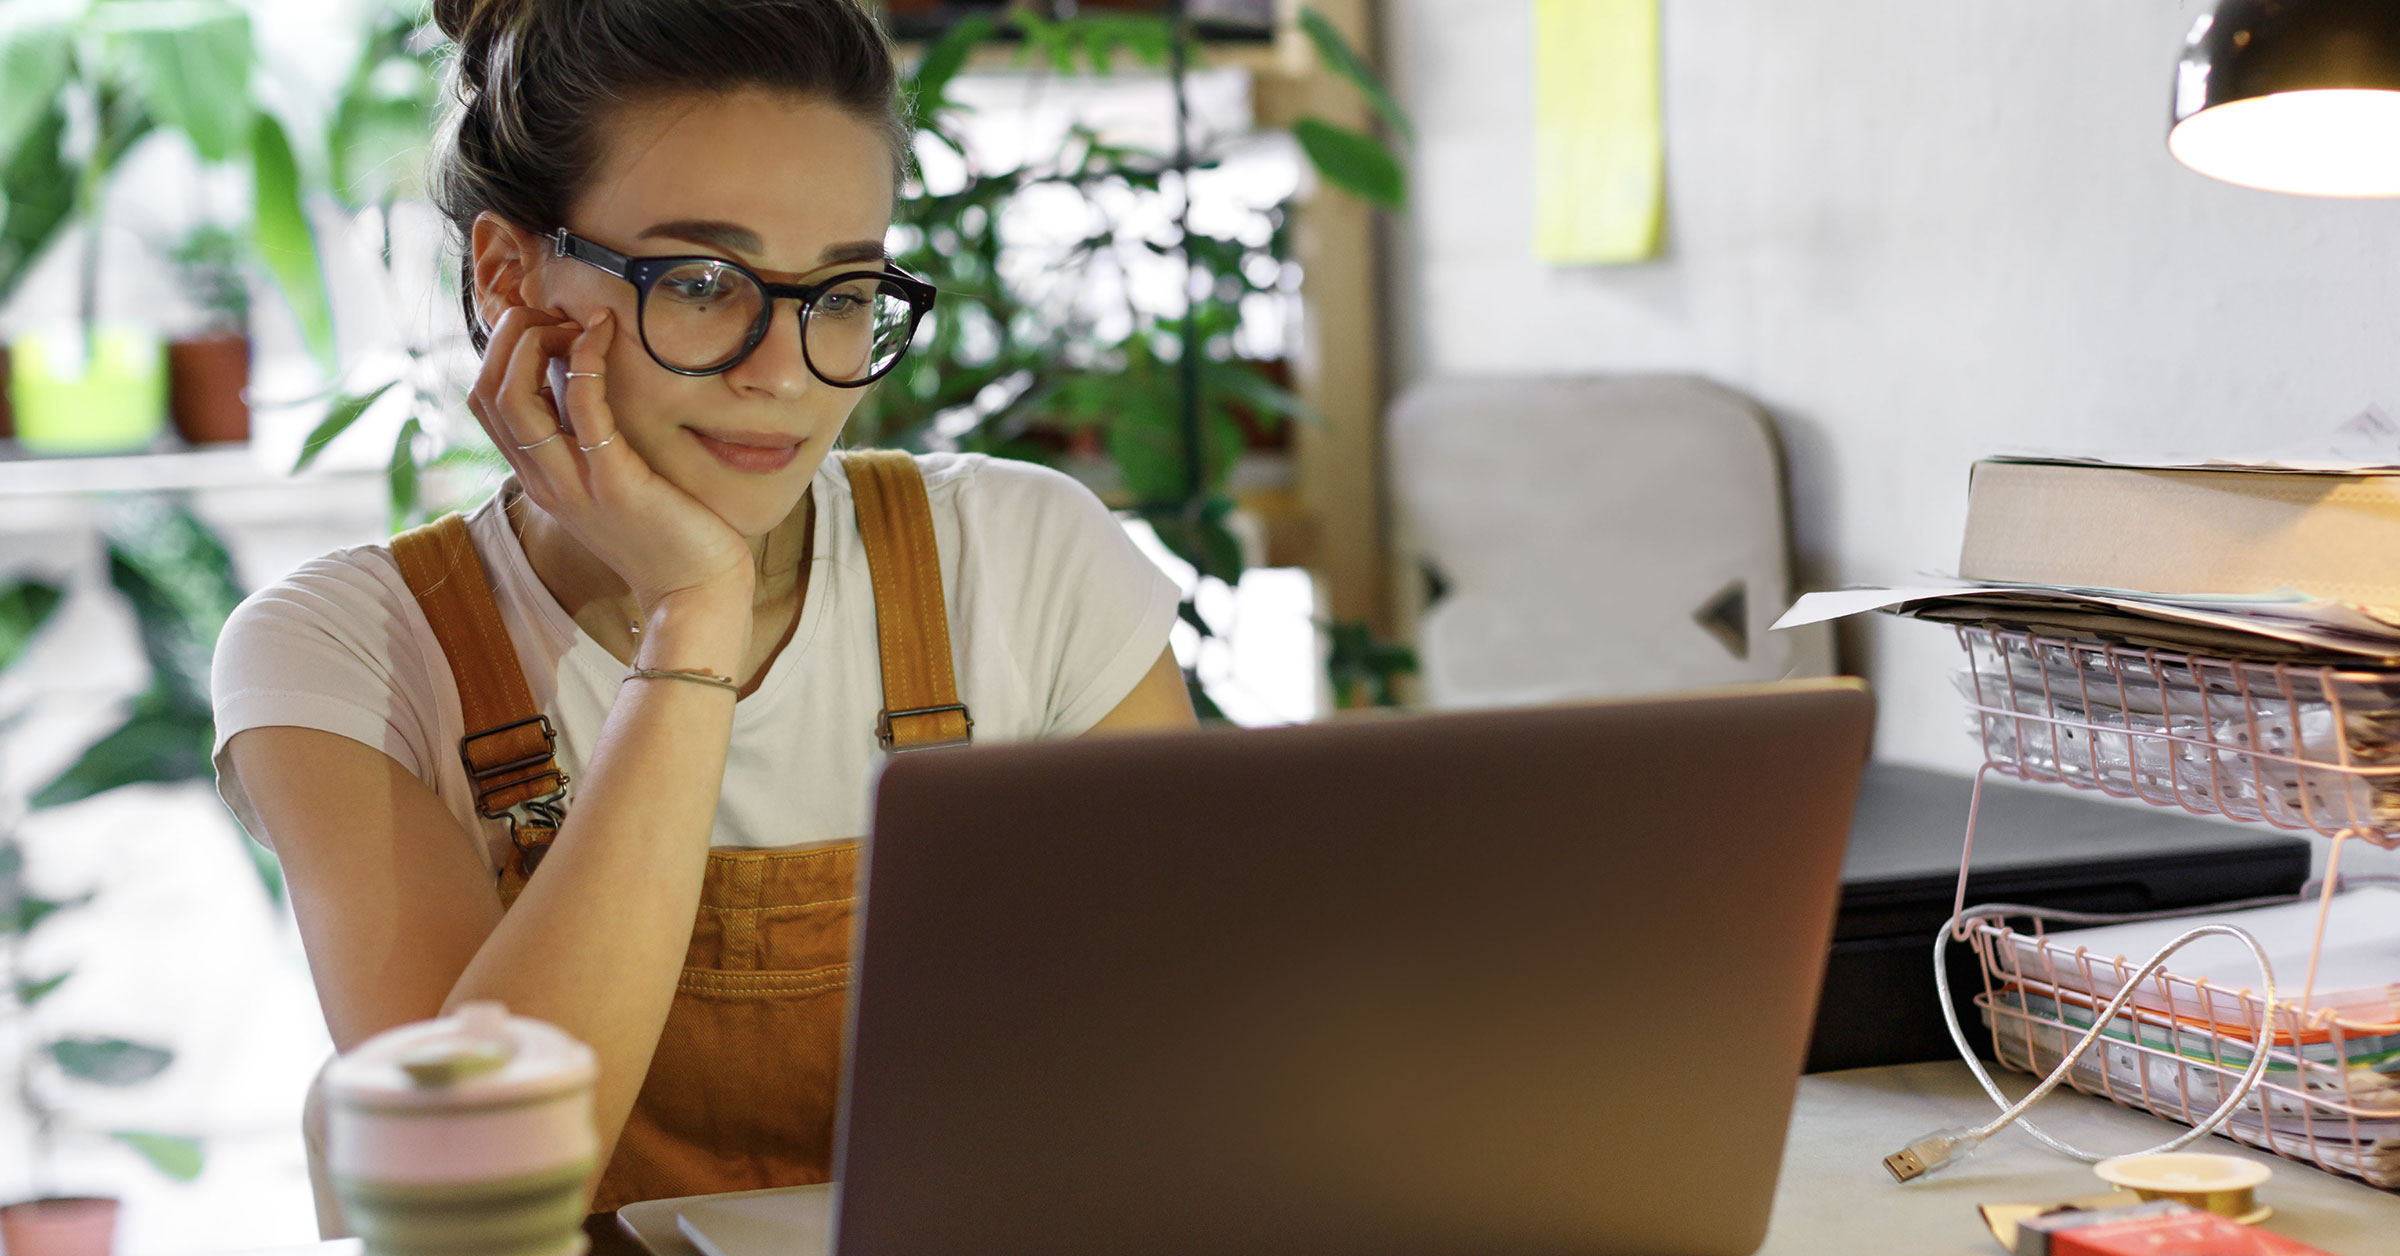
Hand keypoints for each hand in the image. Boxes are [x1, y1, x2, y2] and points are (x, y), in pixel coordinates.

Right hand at [466, 306, 755, 616]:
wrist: (696, 590)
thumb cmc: (666, 531)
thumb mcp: (610, 481)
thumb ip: (588, 440)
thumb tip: (581, 378)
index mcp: (539, 478)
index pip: (485, 401)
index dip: (503, 351)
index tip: (551, 328)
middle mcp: (544, 480)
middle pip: (487, 391)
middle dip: (510, 337)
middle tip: (559, 316)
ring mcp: (574, 482)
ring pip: (513, 397)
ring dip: (535, 341)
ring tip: (578, 319)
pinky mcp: (614, 480)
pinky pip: (581, 406)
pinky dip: (584, 359)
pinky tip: (603, 332)